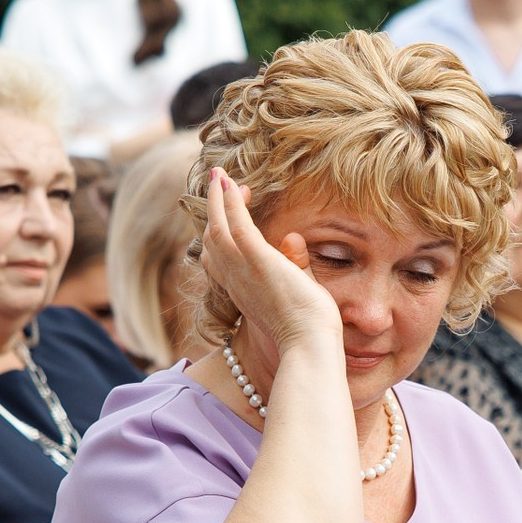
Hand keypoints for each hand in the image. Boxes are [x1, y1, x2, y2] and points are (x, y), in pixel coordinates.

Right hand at [196, 168, 340, 355]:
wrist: (308, 348)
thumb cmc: (308, 330)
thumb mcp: (297, 292)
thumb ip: (295, 266)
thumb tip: (294, 239)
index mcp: (243, 292)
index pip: (219, 260)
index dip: (219, 234)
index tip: (227, 212)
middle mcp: (236, 281)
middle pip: (213, 239)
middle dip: (213, 209)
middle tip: (217, 183)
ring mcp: (244, 271)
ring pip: (218, 227)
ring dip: (218, 199)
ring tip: (219, 174)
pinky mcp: (258, 261)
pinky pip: (237, 225)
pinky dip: (231, 202)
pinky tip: (232, 183)